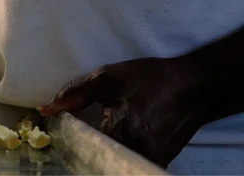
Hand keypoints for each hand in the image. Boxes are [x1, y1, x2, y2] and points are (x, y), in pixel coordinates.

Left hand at [40, 56, 213, 167]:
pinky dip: (115, 152)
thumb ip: (76, 92)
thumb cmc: (154, 79)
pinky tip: (113, 138)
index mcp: (122, 133)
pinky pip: (124, 162)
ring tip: (95, 133)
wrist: (196, 89)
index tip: (61, 128)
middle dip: (83, 147)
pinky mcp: (154, 164)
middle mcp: (134, 154)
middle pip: (96, 159)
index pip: (82, 147)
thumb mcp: (110, 78)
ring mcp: (145, 163)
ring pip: (109, 163)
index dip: (69, 138)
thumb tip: (47, 109)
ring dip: (99, 150)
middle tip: (77, 131)